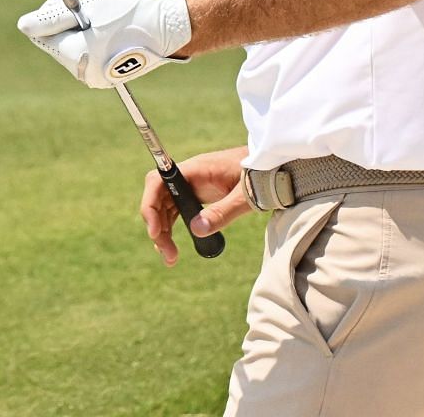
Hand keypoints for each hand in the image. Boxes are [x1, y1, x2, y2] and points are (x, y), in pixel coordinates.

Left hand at [16, 0, 191, 88]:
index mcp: (76, 55)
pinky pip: (87, 60)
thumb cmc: (129, 12)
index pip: (44, 36)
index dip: (55, 17)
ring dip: (80, 36)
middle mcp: (82, 74)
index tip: (76, 7)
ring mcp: (95, 79)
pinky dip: (92, 45)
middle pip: (57, 46)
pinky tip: (112, 35)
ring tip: (108, 24)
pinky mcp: (105, 80)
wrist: (168, 28)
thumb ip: (52, 17)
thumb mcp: (89, 7)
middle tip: (96, 13)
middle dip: (68, 28)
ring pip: (71, 52)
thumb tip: (23, 26)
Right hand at [140, 147, 252, 266]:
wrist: (274, 166)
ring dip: (163, 232)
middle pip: (158, 199)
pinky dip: (172, 228)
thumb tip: (196, 230)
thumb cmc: (261, 175)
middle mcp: (189, 176)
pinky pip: (176, 211)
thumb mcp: (244, 197)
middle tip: (167, 254)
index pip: (158, 181)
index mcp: (196, 169)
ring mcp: (192, 185)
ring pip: (165, 208)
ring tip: (170, 258)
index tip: (155, 231)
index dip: (150, 205)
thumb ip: (222, 212)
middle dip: (157, 227)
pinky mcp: (198, 194)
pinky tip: (174, 247)